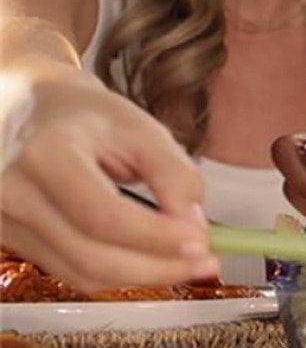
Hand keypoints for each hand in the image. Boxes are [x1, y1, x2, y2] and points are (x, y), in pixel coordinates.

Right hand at [0, 79, 217, 292]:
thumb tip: (194, 225)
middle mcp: (15, 193)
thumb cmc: (87, 117)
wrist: (30, 110)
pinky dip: (119, 273)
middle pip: (91, 256)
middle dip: (158, 267)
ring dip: (143, 277)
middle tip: (204, 262)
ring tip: (187, 265)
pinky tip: (152, 261)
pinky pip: (72, 271)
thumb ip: (173, 174)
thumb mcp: (140, 128)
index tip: (200, 242)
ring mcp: (7, 222)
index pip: (103, 215)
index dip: (156, 237)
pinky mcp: (13, 241)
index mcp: (47, 155)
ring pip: (83, 274)